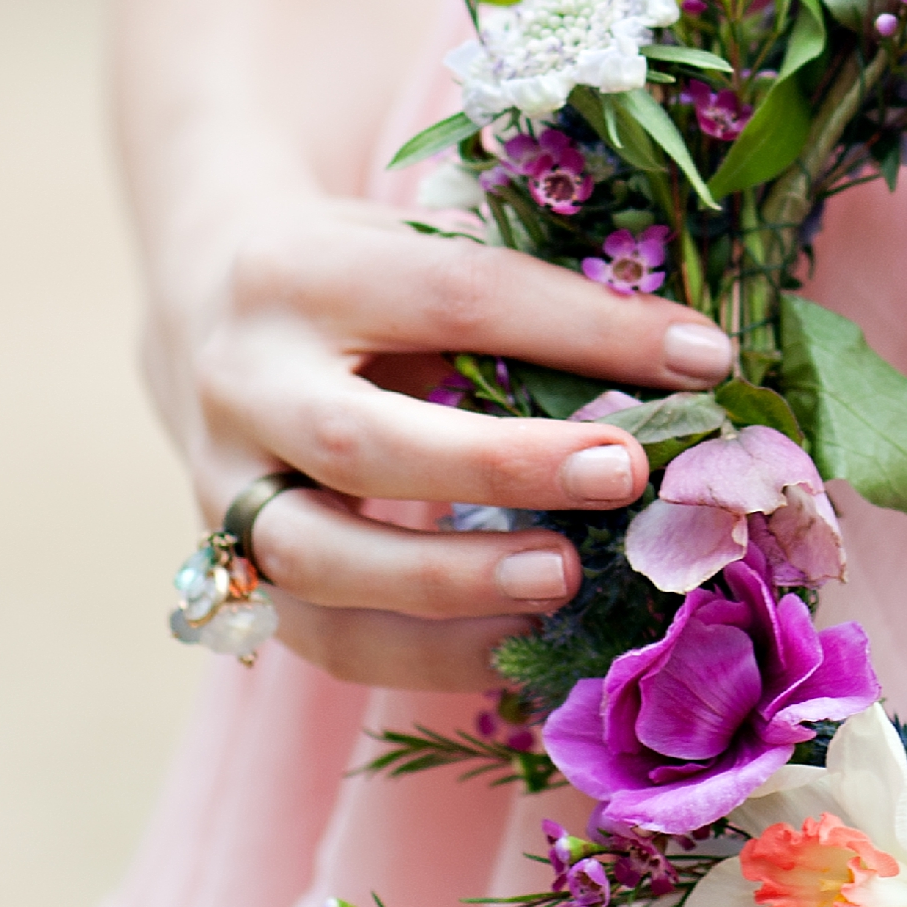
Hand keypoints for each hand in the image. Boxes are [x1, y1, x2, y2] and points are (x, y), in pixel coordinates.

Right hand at [179, 193, 735, 689]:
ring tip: (567, 581)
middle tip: (623, 475)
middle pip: (360, 440)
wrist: (204, 315)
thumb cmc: (360, 281)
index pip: (457, 296)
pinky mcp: (230, 570)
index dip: (584, 329)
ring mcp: (219, 488)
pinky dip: (428, 653)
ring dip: (451, 583)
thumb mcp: (424, 252)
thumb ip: (532, 306)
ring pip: (319, 557)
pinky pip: (325, 637)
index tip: (702, 358)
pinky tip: (522, 644)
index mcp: (301, 274)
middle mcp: (242, 382)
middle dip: (501, 466)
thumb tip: (695, 367)